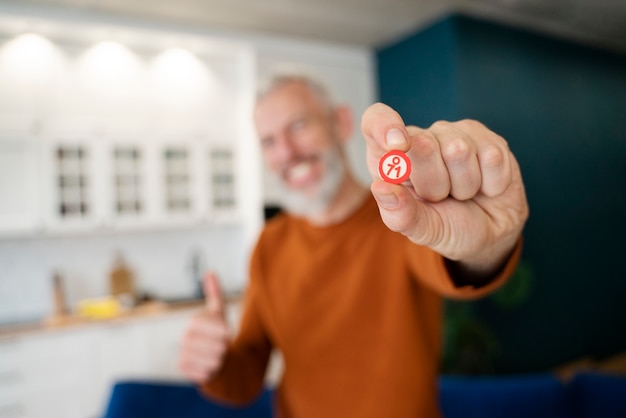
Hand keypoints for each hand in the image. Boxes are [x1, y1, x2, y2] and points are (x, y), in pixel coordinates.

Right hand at [179, 272, 229, 382]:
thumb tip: (210, 272)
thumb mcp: (219, 313)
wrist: (210, 356)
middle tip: (221, 347)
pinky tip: (209, 367)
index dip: (226, 333)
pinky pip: (206, 374)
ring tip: (216, 356)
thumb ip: (215, 294)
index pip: (219, 329)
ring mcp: (182, 353)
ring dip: (220, 361)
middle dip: (225, 349)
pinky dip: (212, 372)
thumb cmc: (217, 333)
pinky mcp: (183, 369)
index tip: (227, 333)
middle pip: (219, 347)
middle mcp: (185, 338)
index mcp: (194, 322)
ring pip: (214, 361)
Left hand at [361, 103, 528, 276]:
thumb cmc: (447, 225)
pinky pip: (491, 156)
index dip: (384, 126)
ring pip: (459, 151)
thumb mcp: (421, 229)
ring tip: (462, 194)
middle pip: (422, 143)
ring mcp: (453, 134)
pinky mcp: (487, 137)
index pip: (375, 120)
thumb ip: (399, 213)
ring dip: (464, 186)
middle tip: (440, 198)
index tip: (397, 147)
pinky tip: (486, 187)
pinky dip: (491, 183)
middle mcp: (419, 138)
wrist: (491, 233)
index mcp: (388, 157)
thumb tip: (380, 188)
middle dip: (435, 184)